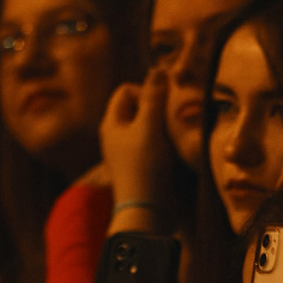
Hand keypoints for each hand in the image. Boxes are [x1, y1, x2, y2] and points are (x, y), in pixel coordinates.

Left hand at [102, 73, 174, 218]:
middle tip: (168, 123)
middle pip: (139, 107)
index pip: (126, 90)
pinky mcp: (142, 166)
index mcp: (111, 123)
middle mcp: (116, 135)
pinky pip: (155, 143)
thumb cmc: (144, 167)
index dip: (145, 92)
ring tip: (171, 139)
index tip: (159, 109)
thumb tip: (158, 70)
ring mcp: (129, 151)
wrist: (147, 212)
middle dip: (156, 109)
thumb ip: (154, 97)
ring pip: (149, 126)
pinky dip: (164, 143)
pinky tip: (172, 153)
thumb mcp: (149, 127)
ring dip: (163, 127)